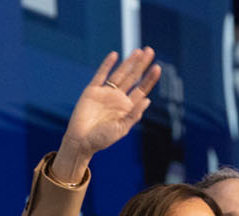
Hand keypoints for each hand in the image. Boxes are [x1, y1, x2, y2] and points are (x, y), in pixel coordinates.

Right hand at [50, 48, 161, 183]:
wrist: (81, 141)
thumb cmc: (102, 139)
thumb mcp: (122, 128)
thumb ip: (134, 114)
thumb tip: (147, 99)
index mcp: (127, 107)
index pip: (141, 90)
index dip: (149, 79)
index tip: (158, 68)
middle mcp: (118, 98)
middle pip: (132, 77)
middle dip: (141, 65)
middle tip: (151, 51)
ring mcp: (105, 93)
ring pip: (120, 73)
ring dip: (129, 62)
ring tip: (139, 51)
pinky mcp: (92, 91)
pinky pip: (101, 75)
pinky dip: (107, 65)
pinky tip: (114, 55)